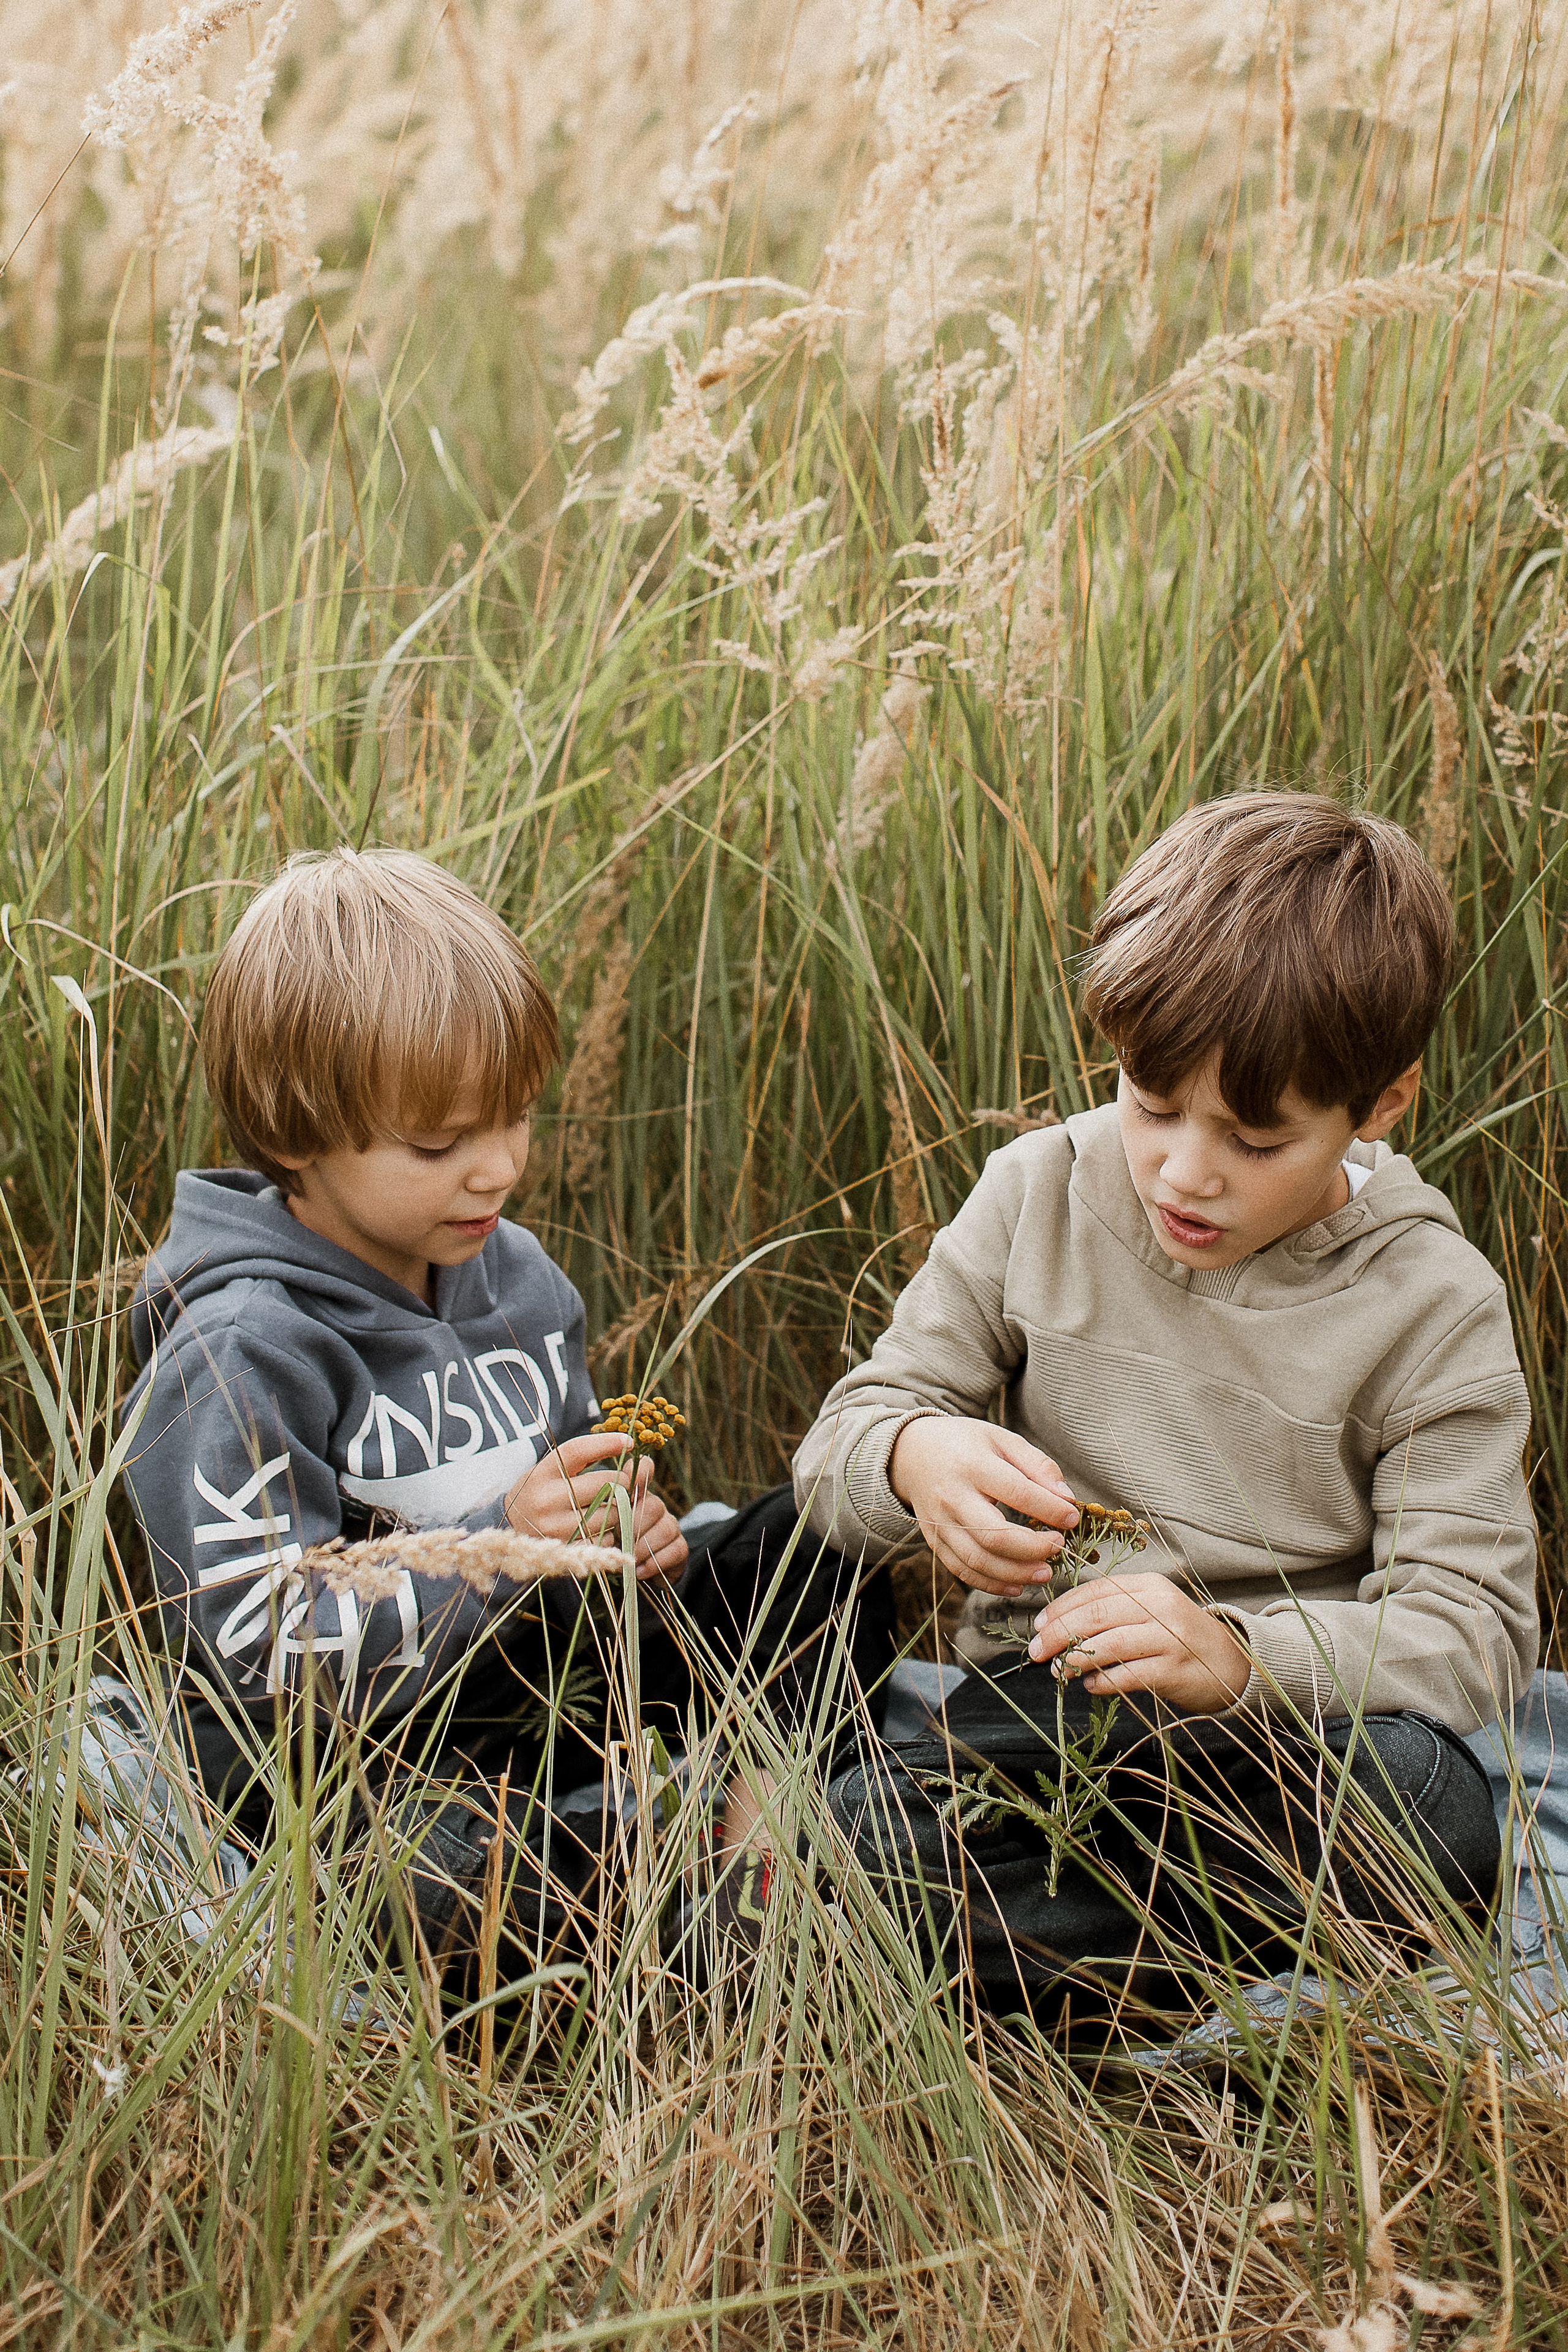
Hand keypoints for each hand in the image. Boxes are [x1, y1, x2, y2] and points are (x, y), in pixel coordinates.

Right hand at [504, 1434, 688, 1583]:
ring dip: (618, 1510)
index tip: (628, 1441)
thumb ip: (585, 1459)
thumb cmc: (541, 1494)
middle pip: (605, 1483)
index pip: (577, 1450)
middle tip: (627, 1482)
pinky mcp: (567, 1552)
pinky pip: (606, 1539)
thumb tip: (630, 1449)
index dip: (606, 1443)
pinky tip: (600, 1528)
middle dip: (623, 1482)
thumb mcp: (551, 1471)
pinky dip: (610, 1533)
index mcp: (542, 1474)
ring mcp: (555, 1528)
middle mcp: (546, 1500)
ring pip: (611, 1514)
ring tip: (609, 1507)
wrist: (511, 1532)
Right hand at [887, 1416, 1080, 1594]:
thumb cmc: (966, 1445)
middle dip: (1033, 1548)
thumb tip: (1067, 1499)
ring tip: (1045, 1572)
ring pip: (978, 1561)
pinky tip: (1017, 1585)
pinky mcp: (934, 1541)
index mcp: (972, 1464)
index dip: (1049, 1509)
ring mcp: (939, 1523)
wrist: (912, 1454)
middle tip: (1059, 1547)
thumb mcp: (1002, 1439)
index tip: (1072, 1518)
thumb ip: (1038, 1465)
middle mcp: (951, 1496)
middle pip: (994, 1535)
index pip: (1016, 1492)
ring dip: (1016, 1573)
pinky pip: (962, 1571)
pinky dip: (992, 1584)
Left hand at [1028, 1573, 1248, 1712]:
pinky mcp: (1173, 1670)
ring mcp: (1169, 1638)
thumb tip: (1057, 1625)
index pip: (1094, 1591)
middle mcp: (1160, 1606)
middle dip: (1058, 1633)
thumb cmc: (1179, 1636)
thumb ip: (1114, 1610)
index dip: (1060, 1608)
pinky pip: (1126, 1675)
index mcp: (1149, 1586)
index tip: (1038, 1625)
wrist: (1231, 1663)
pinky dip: (1102, 1681)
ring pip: (1108, 1644)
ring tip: (1059, 1671)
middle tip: (1036, 1651)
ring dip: (1076, 1659)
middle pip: (1096, 1615)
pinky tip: (1091, 1685)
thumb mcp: (1151, 1610)